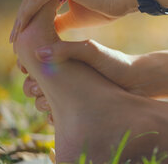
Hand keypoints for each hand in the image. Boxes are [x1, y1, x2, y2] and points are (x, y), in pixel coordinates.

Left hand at [10, 0, 137, 42]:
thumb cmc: (105, 7)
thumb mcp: (75, 17)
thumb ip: (58, 20)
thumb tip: (44, 30)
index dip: (28, 17)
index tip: (21, 37)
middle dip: (21, 19)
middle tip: (13, 41)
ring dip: (22, 19)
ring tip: (16, 39)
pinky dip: (30, 15)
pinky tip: (26, 30)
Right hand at [23, 39, 157, 114]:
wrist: (139, 83)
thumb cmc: (116, 63)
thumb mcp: (91, 51)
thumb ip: (66, 50)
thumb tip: (39, 53)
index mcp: (65, 59)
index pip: (35, 63)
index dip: (28, 67)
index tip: (29, 69)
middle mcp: (65, 76)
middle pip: (34, 84)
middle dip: (33, 87)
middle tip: (41, 88)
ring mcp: (71, 93)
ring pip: (42, 102)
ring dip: (42, 103)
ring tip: (51, 102)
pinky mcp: (77, 109)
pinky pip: (56, 117)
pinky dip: (54, 117)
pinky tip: (59, 115)